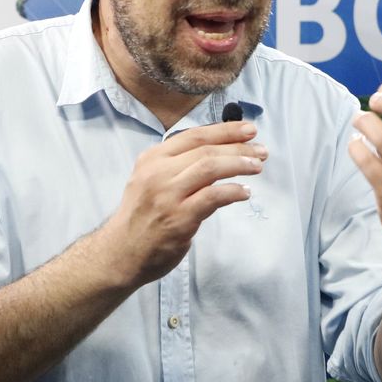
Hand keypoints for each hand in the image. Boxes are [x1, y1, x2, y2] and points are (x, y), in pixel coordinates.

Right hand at [97, 122, 263, 286]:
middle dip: (238, 146)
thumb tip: (216, 152)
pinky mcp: (179, 218)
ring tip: (257, 166)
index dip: (225, 130)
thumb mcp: (149, 180)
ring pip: (210, 168)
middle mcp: (158, 172)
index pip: (194, 135)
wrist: (121, 253)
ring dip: (239, 164)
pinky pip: (213, 197)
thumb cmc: (140, 217)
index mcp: (152, 158)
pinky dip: (233, 191)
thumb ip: (176, 165)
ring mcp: (168, 195)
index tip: (248, 129)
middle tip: (261, 150)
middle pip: (206, 149)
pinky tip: (245, 192)